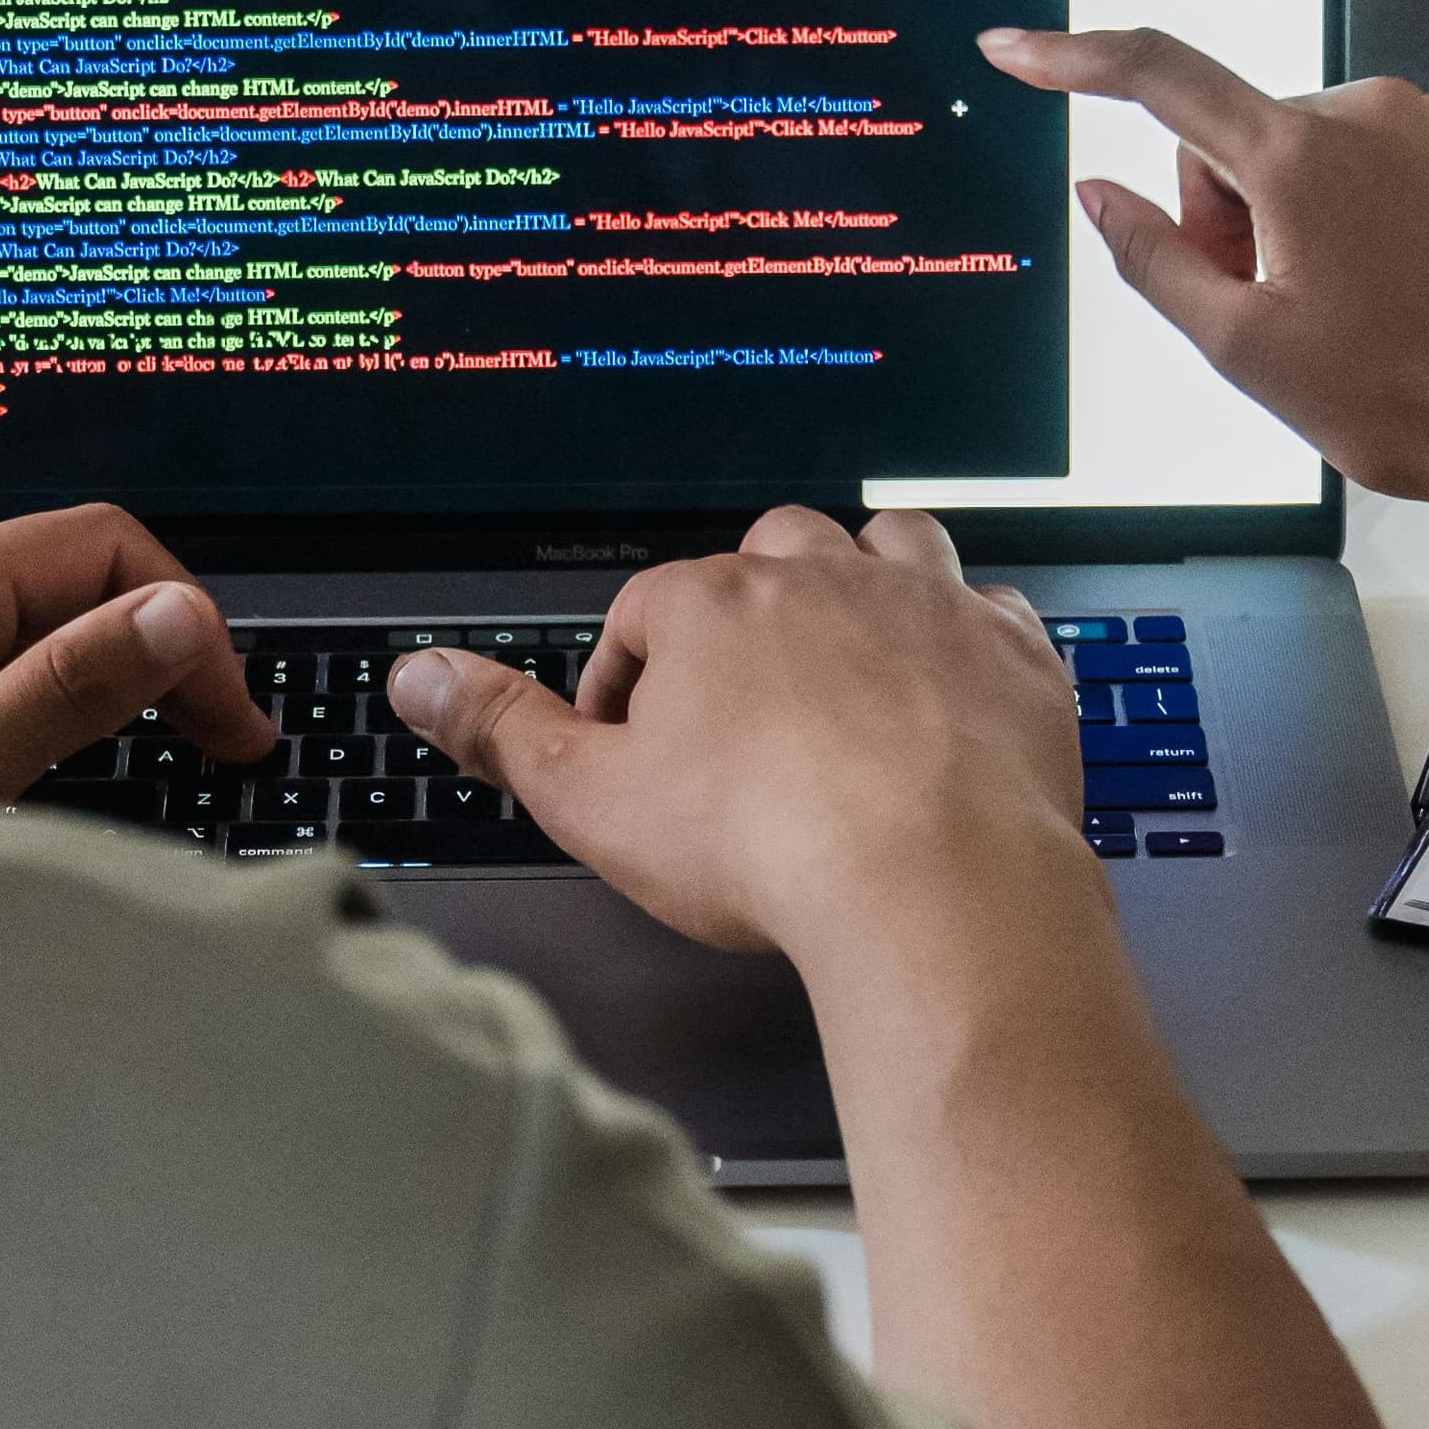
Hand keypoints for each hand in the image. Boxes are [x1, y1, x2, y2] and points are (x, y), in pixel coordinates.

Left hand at [0, 501, 275, 800]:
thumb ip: (61, 690)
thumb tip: (170, 617)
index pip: (97, 545)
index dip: (185, 621)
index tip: (227, 719)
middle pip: (55, 580)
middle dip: (148, 650)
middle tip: (209, 748)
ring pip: (3, 627)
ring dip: (85, 682)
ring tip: (136, 764)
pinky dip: (14, 705)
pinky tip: (26, 770)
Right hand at [385, 506, 1090, 971]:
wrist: (935, 884)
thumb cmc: (770, 847)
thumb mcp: (593, 800)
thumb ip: (502, 728)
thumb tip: (420, 675)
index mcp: (714, 605)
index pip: (648, 610)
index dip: (630, 674)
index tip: (635, 740)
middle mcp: (823, 579)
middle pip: (772, 551)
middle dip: (751, 604)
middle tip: (743, 691)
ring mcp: (926, 607)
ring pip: (890, 544)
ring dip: (865, 582)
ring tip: (846, 651)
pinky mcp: (1009, 654)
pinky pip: (988, 608)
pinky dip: (965, 637)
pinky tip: (949, 686)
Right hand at [985, 21, 1428, 730]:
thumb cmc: (1403, 401)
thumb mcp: (1247, 351)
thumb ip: (1155, 260)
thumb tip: (1099, 194)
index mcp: (1298, 157)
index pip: (1158, 76)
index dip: (1074, 60)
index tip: (1016, 48)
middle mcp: (1367, 112)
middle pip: (1235, 139)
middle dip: (1227, 215)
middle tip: (1271, 308)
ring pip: (1306, 152)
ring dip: (1296, 219)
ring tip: (1345, 308)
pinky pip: (1377, 160)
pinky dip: (1362, 214)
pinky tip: (1395, 287)